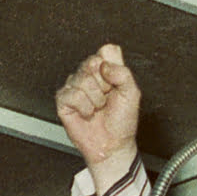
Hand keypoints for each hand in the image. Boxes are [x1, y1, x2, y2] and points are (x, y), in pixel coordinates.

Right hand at [55, 43, 140, 192]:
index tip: (115, 84)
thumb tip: (104, 64)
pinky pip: (71, 94)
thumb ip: (122, 73)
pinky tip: (88, 113)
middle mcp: (89, 76)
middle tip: (107, 98)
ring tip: (98, 108)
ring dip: (95, 99)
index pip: (105, 51)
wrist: (113, 144)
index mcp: (106, 70)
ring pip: (81, 79)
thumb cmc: (122, 121)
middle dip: (103, 84)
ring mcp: (75, 86)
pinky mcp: (63, 100)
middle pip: (92, 62)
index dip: (111, 67)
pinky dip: (84, 107)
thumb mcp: (132, 93)